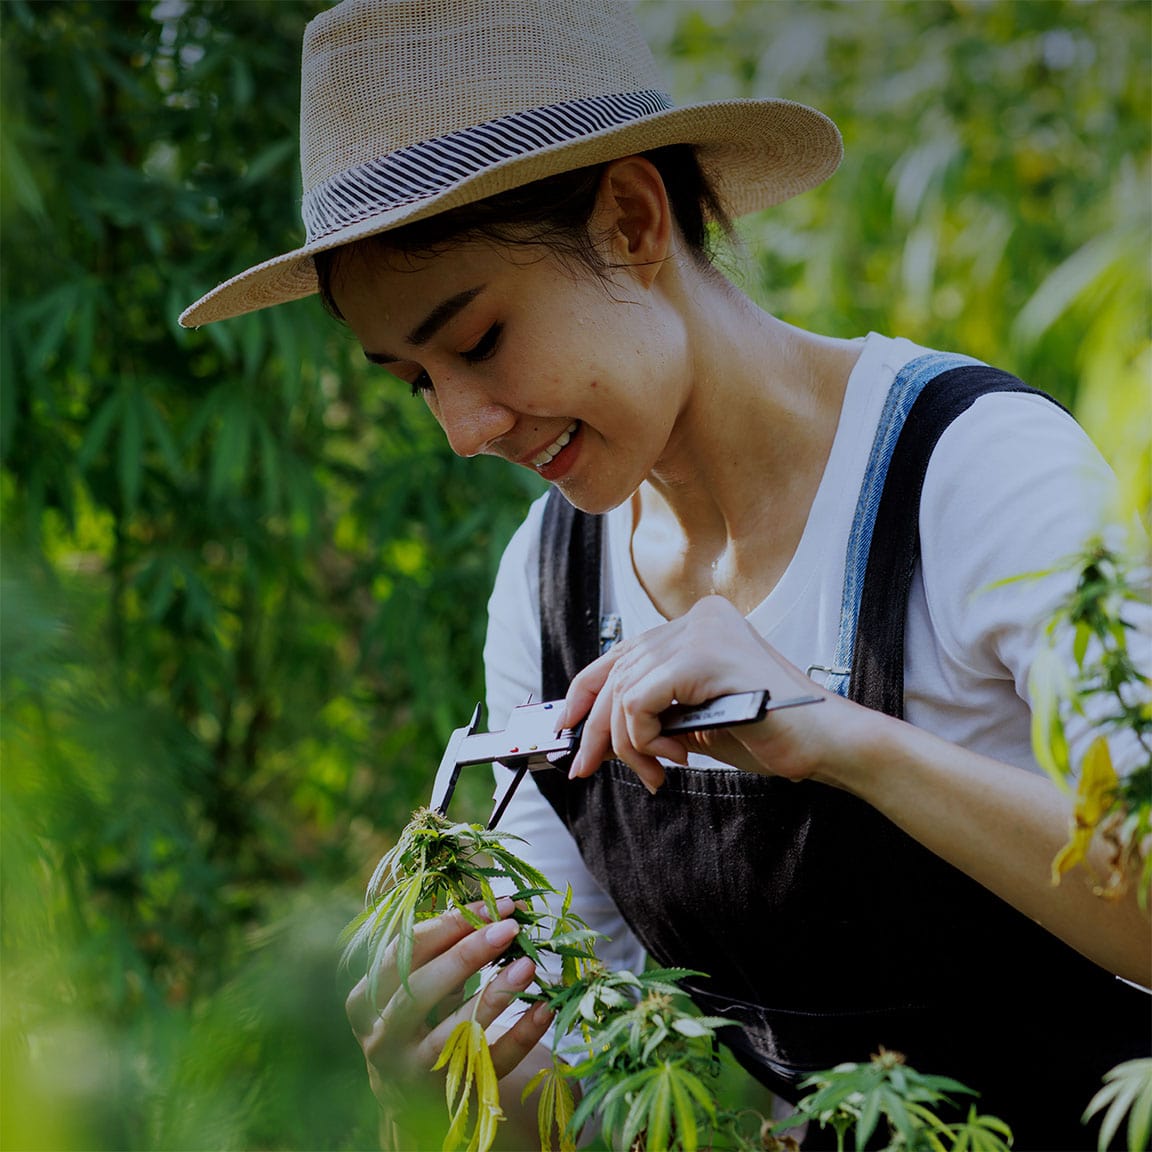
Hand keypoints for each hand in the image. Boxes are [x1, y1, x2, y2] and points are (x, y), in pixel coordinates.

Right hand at [345, 897, 553, 1109]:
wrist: (410, 1092)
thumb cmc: (417, 1017)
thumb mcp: (415, 983)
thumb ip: (442, 949)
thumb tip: (494, 908)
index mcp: (365, 1000)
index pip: (405, 951)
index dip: (450, 923)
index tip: (495, 904)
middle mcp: (381, 1038)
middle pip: (421, 989)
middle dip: (467, 953)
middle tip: (510, 928)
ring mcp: (412, 1073)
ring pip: (452, 1032)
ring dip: (494, 995)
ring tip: (529, 964)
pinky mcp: (448, 1097)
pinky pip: (490, 1063)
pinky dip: (521, 1035)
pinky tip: (544, 1007)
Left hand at [559, 595, 872, 791]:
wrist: (826, 745)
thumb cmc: (766, 735)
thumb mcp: (692, 721)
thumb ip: (649, 713)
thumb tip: (590, 732)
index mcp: (697, 625)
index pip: (621, 653)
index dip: (584, 692)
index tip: (564, 729)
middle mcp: (697, 618)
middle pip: (617, 672)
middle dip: (597, 729)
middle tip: (587, 768)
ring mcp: (702, 631)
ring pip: (623, 691)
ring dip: (629, 743)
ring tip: (658, 770)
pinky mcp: (704, 656)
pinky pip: (639, 701)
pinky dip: (643, 738)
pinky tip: (676, 757)